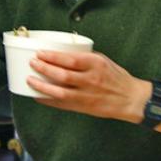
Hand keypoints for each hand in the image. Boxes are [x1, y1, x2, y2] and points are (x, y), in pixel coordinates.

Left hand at [27, 50, 150, 122]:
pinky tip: (38, 96)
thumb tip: (64, 55)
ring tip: (31, 79)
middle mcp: (90, 79)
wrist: (130, 98)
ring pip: (59, 91)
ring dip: (42, 85)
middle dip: (44, 68)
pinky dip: (48, 100)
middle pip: (62, 74)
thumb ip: (85, 58)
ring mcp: (86, 95)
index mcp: (96, 64)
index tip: (41, 53)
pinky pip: (61, 104)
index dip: (52, 56)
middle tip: (33, 63)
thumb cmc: (117, 78)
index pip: (70, 59)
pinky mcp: (83, 107)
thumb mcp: (104, 61)